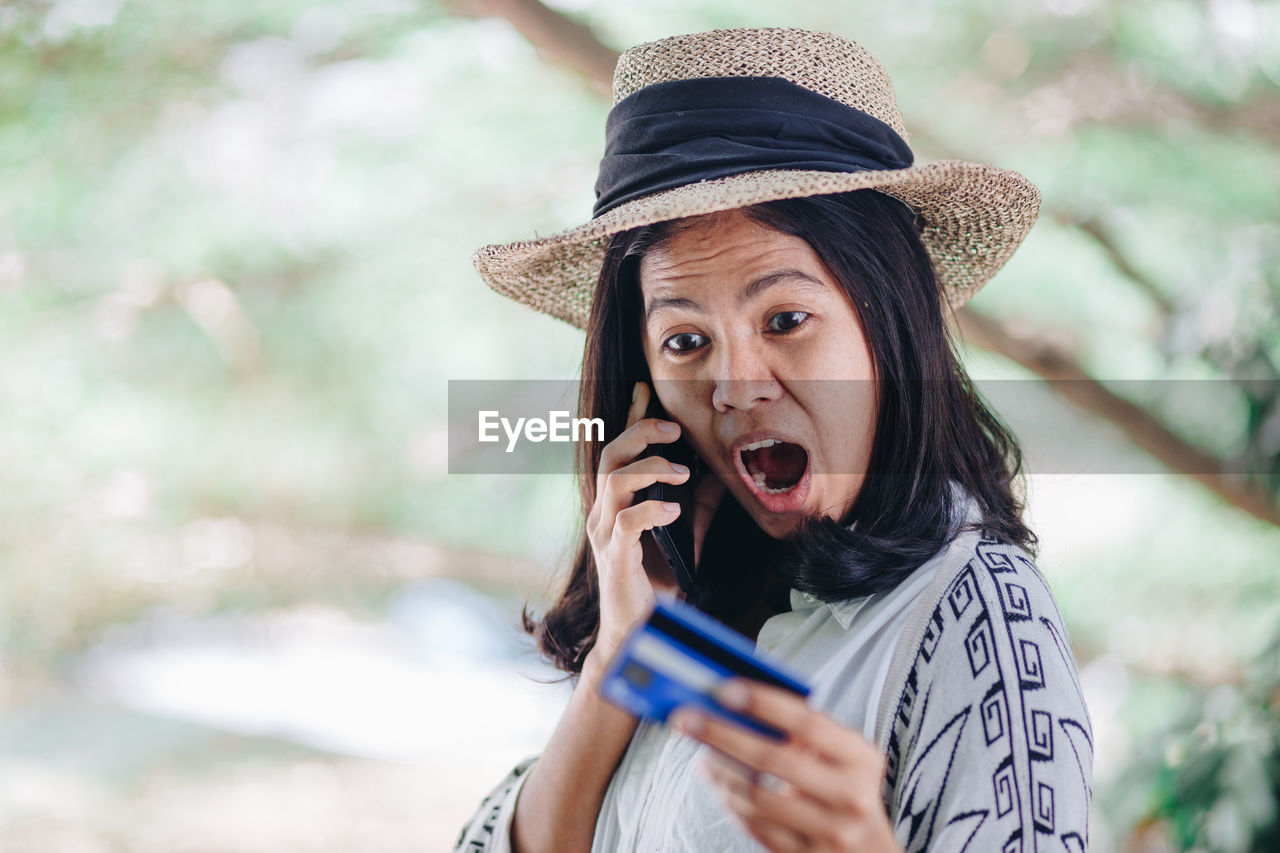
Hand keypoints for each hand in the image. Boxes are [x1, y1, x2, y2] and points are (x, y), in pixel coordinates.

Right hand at [588, 381, 692, 656]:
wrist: (637, 633)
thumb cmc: (656, 583)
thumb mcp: (684, 535)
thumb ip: (698, 505)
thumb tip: (721, 472)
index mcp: (617, 502)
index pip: (619, 449)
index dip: (630, 418)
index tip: (644, 388)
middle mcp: (604, 512)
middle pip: (611, 455)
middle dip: (640, 432)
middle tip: (674, 429)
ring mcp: (605, 534)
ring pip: (614, 481)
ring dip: (650, 467)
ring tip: (681, 471)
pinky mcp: (614, 557)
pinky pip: (626, 522)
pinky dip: (651, 510)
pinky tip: (672, 510)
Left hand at [670, 680, 903, 852]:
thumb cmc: (848, 790)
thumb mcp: (845, 757)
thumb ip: (807, 732)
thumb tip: (740, 704)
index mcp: (861, 759)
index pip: (808, 723)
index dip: (764, 703)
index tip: (725, 689)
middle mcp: (849, 797)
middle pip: (772, 759)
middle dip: (722, 735)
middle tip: (686, 718)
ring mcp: (828, 833)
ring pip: (756, 796)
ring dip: (719, 771)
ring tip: (701, 753)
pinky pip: (755, 825)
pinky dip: (730, 801)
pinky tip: (720, 785)